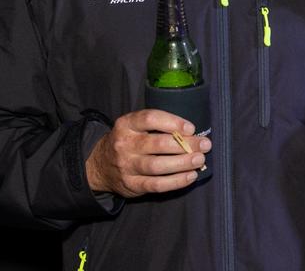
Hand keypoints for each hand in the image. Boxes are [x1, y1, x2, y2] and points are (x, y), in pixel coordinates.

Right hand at [84, 109, 209, 196]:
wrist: (100, 166)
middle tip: (205, 145)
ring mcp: (126, 166)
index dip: (173, 122)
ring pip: (157, 165)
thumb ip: (157, 127)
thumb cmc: (129, 141)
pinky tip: (190, 176)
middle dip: (186, 144)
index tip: (191, 128)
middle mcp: (124, 144)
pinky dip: (176, 181)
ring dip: (183, 163)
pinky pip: (156, 184)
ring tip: (200, 160)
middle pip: (157, 144)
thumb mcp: (135, 127)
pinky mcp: (131, 184)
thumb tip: (192, 132)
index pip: (150, 118)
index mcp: (126, 124)